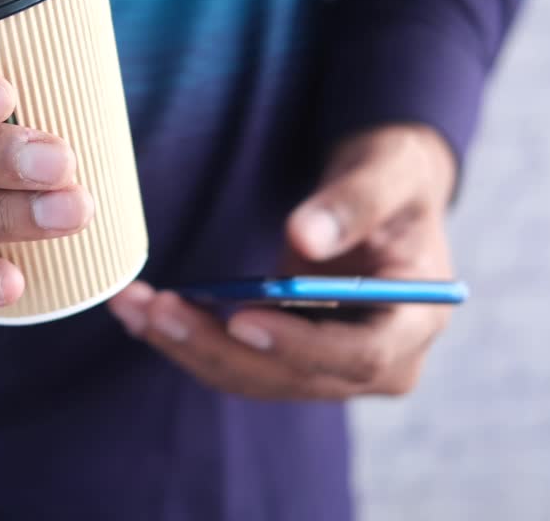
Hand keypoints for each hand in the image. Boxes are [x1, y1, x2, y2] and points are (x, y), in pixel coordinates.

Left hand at [108, 124, 456, 399]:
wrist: (384, 194)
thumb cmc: (395, 177)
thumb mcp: (388, 173)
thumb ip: (354, 203)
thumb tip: (304, 237)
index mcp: (416, 321)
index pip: (360, 356)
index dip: (299, 344)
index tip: (242, 318)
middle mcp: (379, 362)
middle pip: (293, 376)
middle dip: (219, 347)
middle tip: (158, 309)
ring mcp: (333, 367)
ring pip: (255, 376)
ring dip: (190, 346)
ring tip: (133, 306)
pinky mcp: (294, 358)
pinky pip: (239, 361)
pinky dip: (191, 339)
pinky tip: (145, 312)